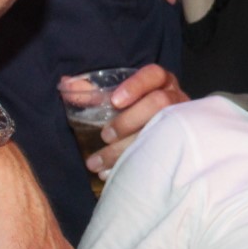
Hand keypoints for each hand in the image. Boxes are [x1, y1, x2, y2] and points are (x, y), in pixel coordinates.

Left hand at [58, 63, 188, 174]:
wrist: (167, 136)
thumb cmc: (136, 111)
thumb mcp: (118, 99)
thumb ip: (93, 92)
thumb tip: (65, 83)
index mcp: (160, 82)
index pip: (154, 74)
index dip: (135, 86)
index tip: (114, 101)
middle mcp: (175, 98)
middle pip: (159, 102)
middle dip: (129, 120)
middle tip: (105, 135)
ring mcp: (181, 121)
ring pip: (160, 131)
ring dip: (126, 149)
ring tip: (98, 163)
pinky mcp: (182, 145)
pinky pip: (162, 156)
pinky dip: (133, 166)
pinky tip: (112, 174)